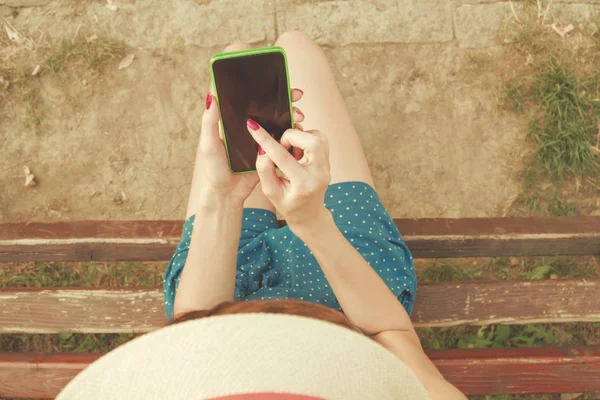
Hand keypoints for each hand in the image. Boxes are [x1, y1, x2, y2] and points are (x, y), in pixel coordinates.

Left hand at [197, 89, 304, 206]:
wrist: (228, 194)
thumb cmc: (214, 169)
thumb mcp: (209, 145)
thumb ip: (209, 123)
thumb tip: (211, 96)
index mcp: (235, 120)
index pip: (249, 97)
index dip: (263, 85)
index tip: (277, 80)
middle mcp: (249, 125)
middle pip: (269, 105)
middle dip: (286, 98)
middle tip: (297, 96)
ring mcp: (261, 137)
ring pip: (279, 120)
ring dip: (292, 115)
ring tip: (300, 116)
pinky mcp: (270, 150)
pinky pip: (284, 139)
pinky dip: (293, 134)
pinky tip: (300, 132)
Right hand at [246, 119, 331, 231]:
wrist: (309, 214)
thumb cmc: (288, 204)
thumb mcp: (270, 192)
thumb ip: (264, 169)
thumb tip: (263, 148)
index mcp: (303, 184)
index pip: (283, 157)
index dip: (266, 140)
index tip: (253, 126)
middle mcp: (319, 174)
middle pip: (311, 141)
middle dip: (291, 136)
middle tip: (280, 146)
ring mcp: (327, 167)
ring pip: (318, 137)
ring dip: (299, 137)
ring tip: (289, 149)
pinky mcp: (328, 160)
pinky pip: (320, 139)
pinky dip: (306, 138)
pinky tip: (297, 150)